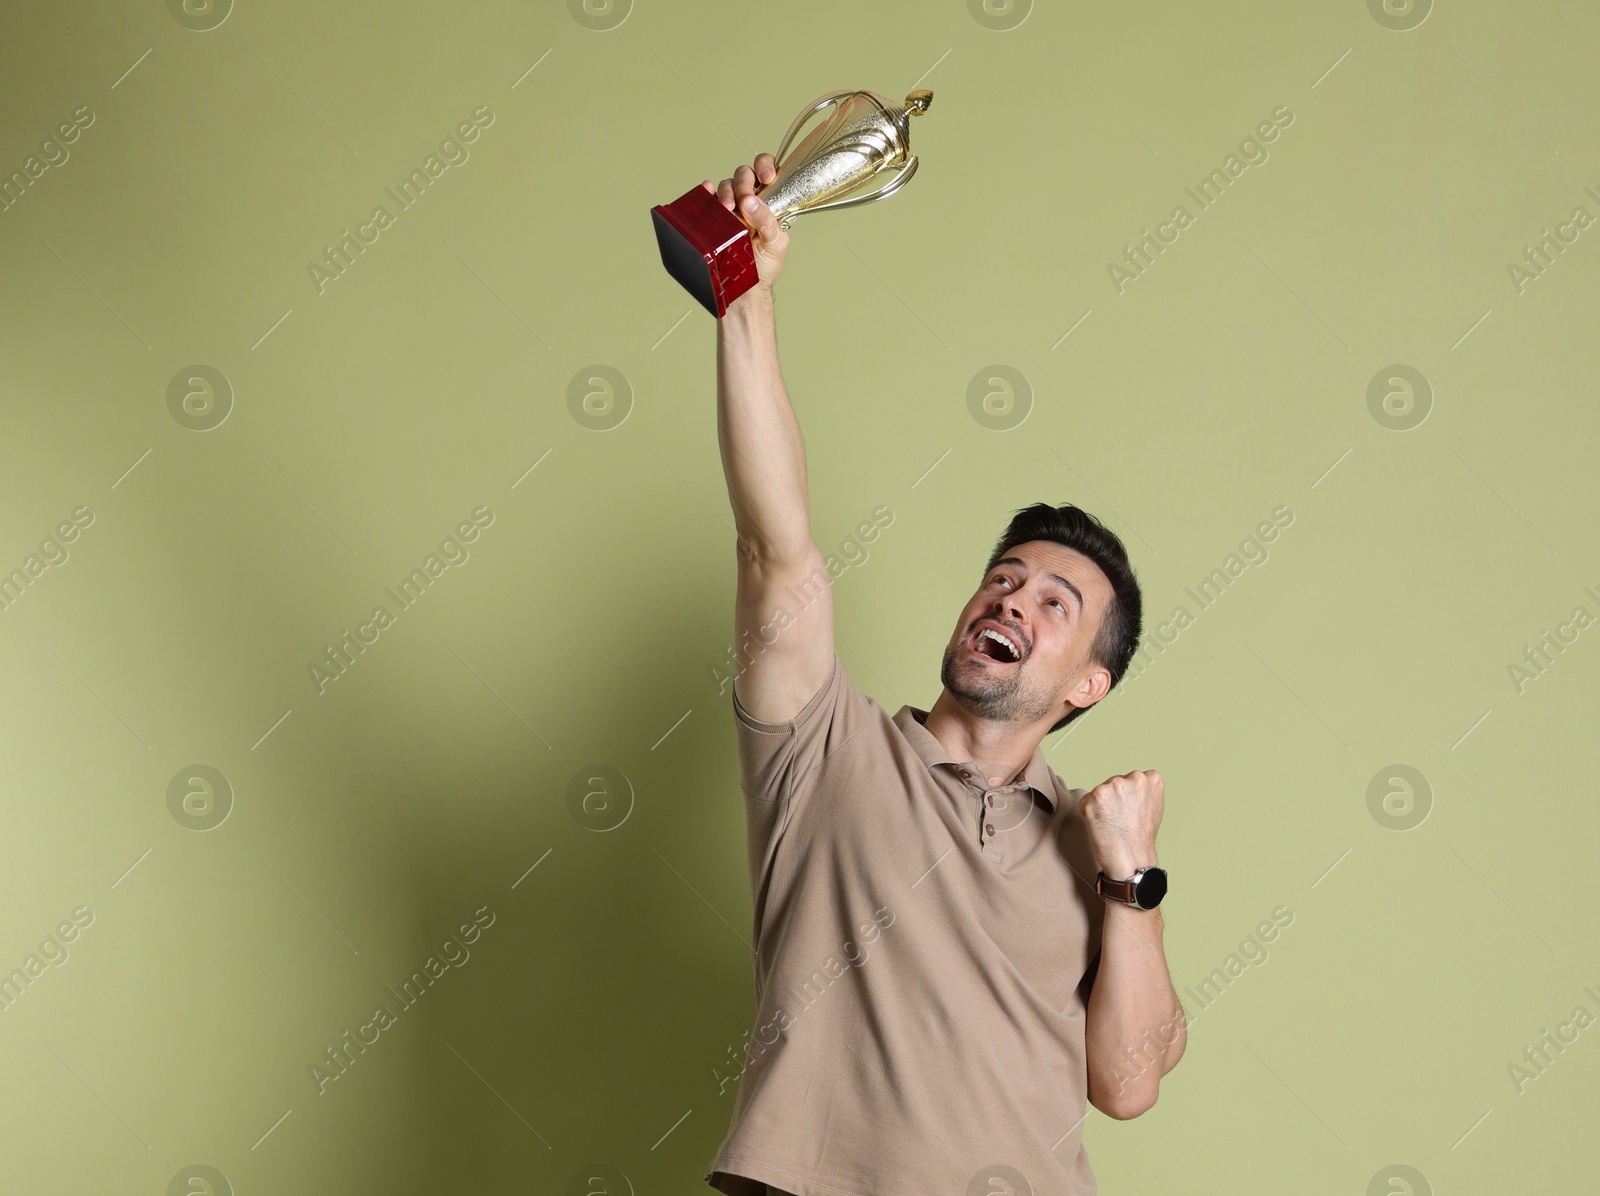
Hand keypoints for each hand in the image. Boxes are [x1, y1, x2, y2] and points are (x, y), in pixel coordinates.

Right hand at [701, 153, 787, 294]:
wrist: (744, 289)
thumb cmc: (763, 267)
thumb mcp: (775, 245)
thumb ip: (769, 223)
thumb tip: (752, 202)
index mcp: (769, 202)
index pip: (767, 172)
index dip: (765, 166)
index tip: (766, 176)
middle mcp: (749, 201)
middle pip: (744, 175)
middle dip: (744, 183)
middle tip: (744, 201)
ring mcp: (730, 209)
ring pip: (726, 185)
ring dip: (726, 192)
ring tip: (727, 208)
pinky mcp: (713, 218)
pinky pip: (707, 198)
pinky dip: (706, 191)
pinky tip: (707, 190)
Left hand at [1078, 770, 1163, 878]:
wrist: (1131, 859)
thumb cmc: (1140, 838)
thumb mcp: (1153, 807)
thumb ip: (1142, 791)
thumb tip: (1129, 784)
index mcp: (1151, 778)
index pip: (1130, 780)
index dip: (1128, 799)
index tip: (1132, 814)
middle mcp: (1134, 778)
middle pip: (1113, 784)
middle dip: (1113, 801)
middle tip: (1121, 821)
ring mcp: (1115, 786)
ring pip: (1099, 793)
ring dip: (1100, 807)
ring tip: (1112, 824)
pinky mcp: (1096, 796)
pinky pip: (1085, 802)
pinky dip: (1088, 814)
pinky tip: (1102, 825)